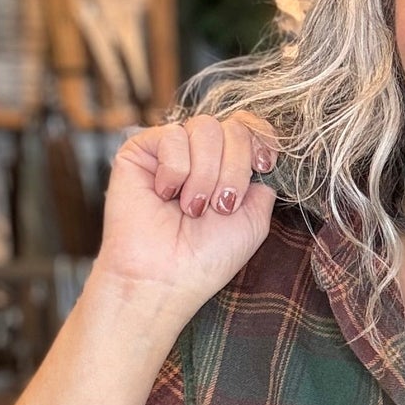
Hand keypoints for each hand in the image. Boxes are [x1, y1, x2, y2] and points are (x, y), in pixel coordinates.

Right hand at [94, 113, 281, 316]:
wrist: (166, 278)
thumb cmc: (207, 257)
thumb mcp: (255, 219)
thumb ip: (265, 182)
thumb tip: (263, 152)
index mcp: (227, 167)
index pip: (249, 126)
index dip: (261, 138)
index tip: (264, 165)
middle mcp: (200, 155)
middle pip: (233, 127)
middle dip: (234, 169)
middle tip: (220, 207)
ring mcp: (170, 150)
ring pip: (205, 128)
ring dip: (206, 174)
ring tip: (192, 209)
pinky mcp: (140, 150)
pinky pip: (172, 136)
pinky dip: (176, 171)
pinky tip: (165, 196)